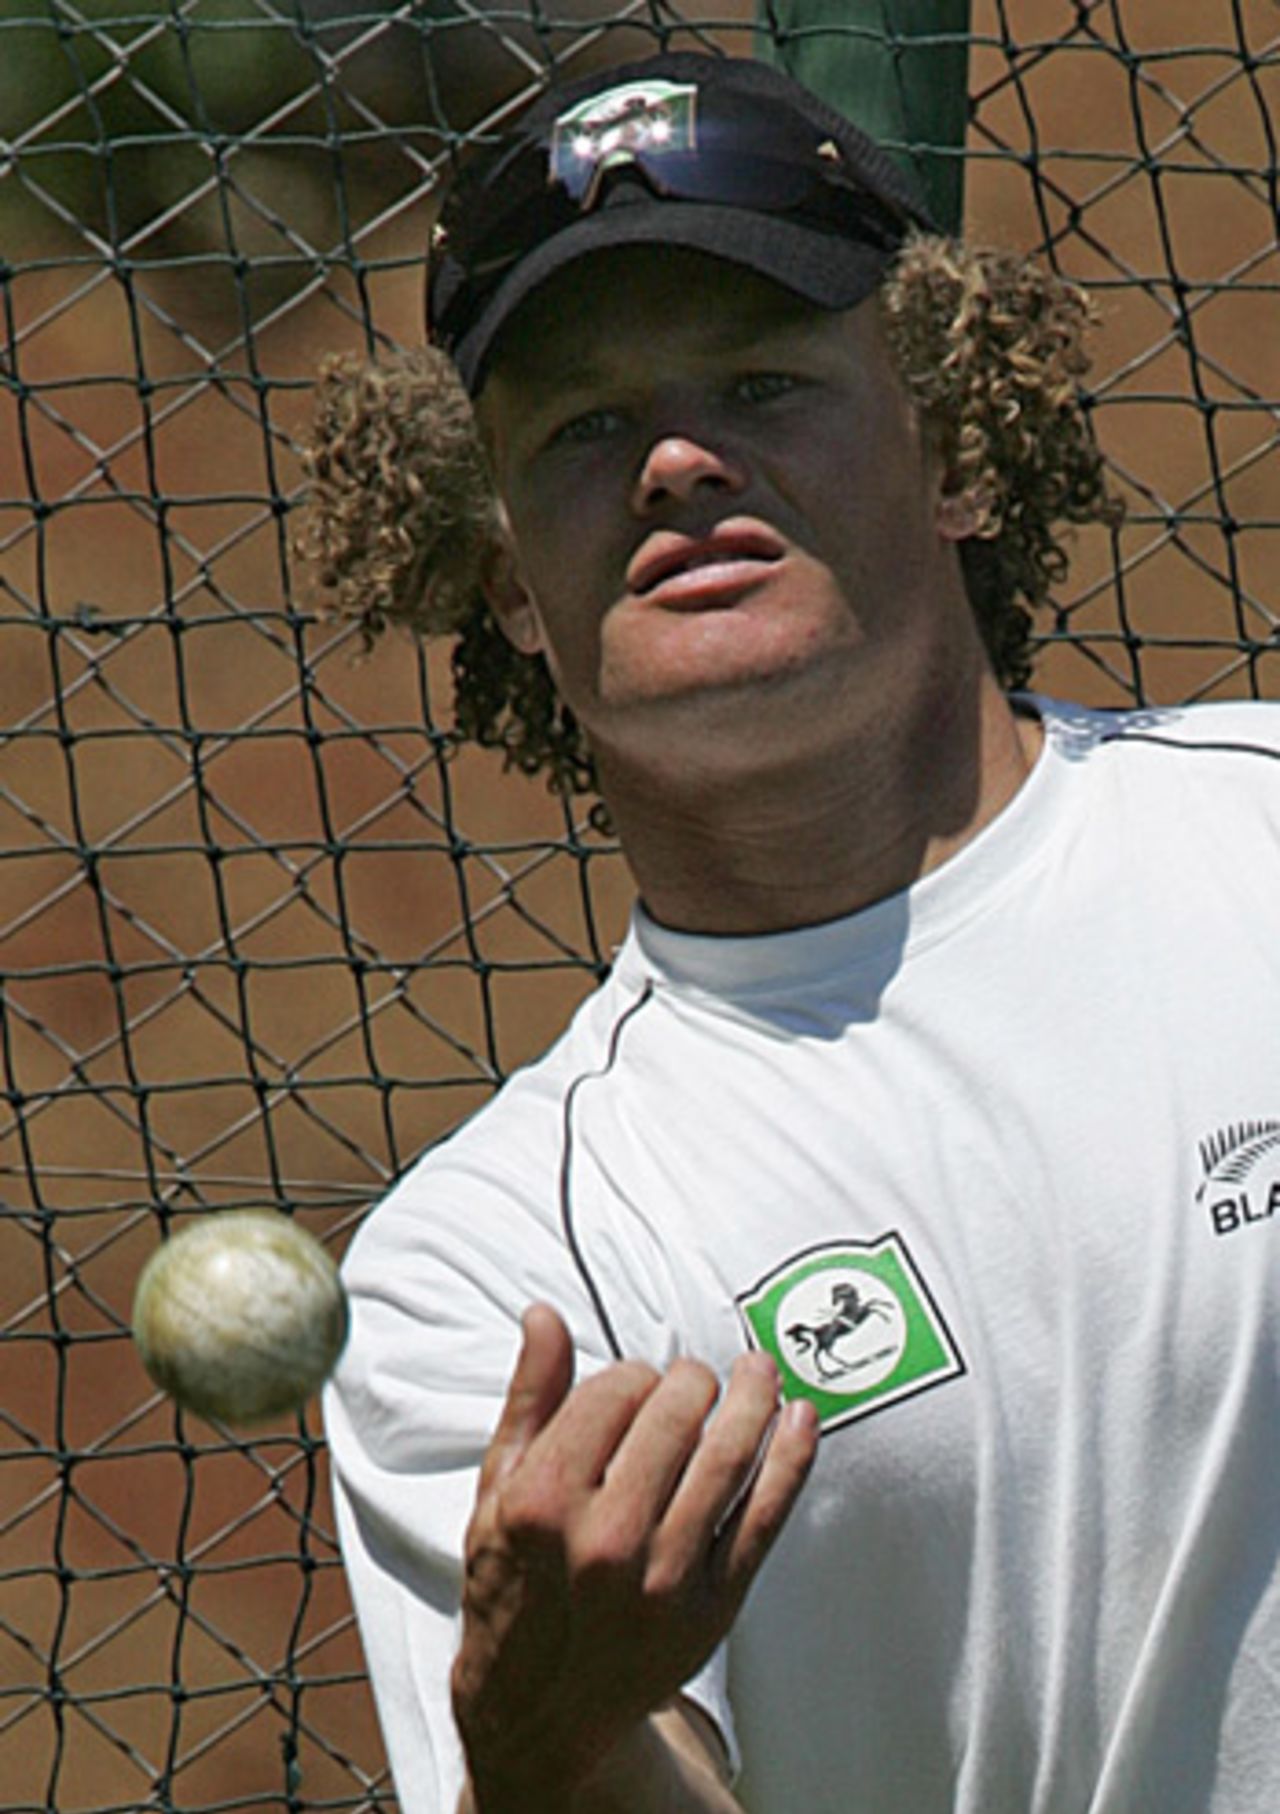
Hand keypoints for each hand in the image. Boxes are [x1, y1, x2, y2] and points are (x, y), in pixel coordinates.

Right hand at [451, 1304, 818, 1811]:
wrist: (540, 1709)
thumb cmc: (515, 1582)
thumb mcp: (497, 1490)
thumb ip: (528, 1399)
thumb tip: (544, 1314)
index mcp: (543, 1501)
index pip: (617, 1389)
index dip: (634, 1373)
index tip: (634, 1384)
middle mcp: (605, 1540)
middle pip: (678, 1412)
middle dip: (693, 1380)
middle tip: (694, 1381)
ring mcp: (665, 1577)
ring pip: (730, 1456)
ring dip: (756, 1397)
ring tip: (761, 1370)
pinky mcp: (713, 1606)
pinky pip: (766, 1516)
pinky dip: (792, 1459)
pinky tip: (801, 1418)